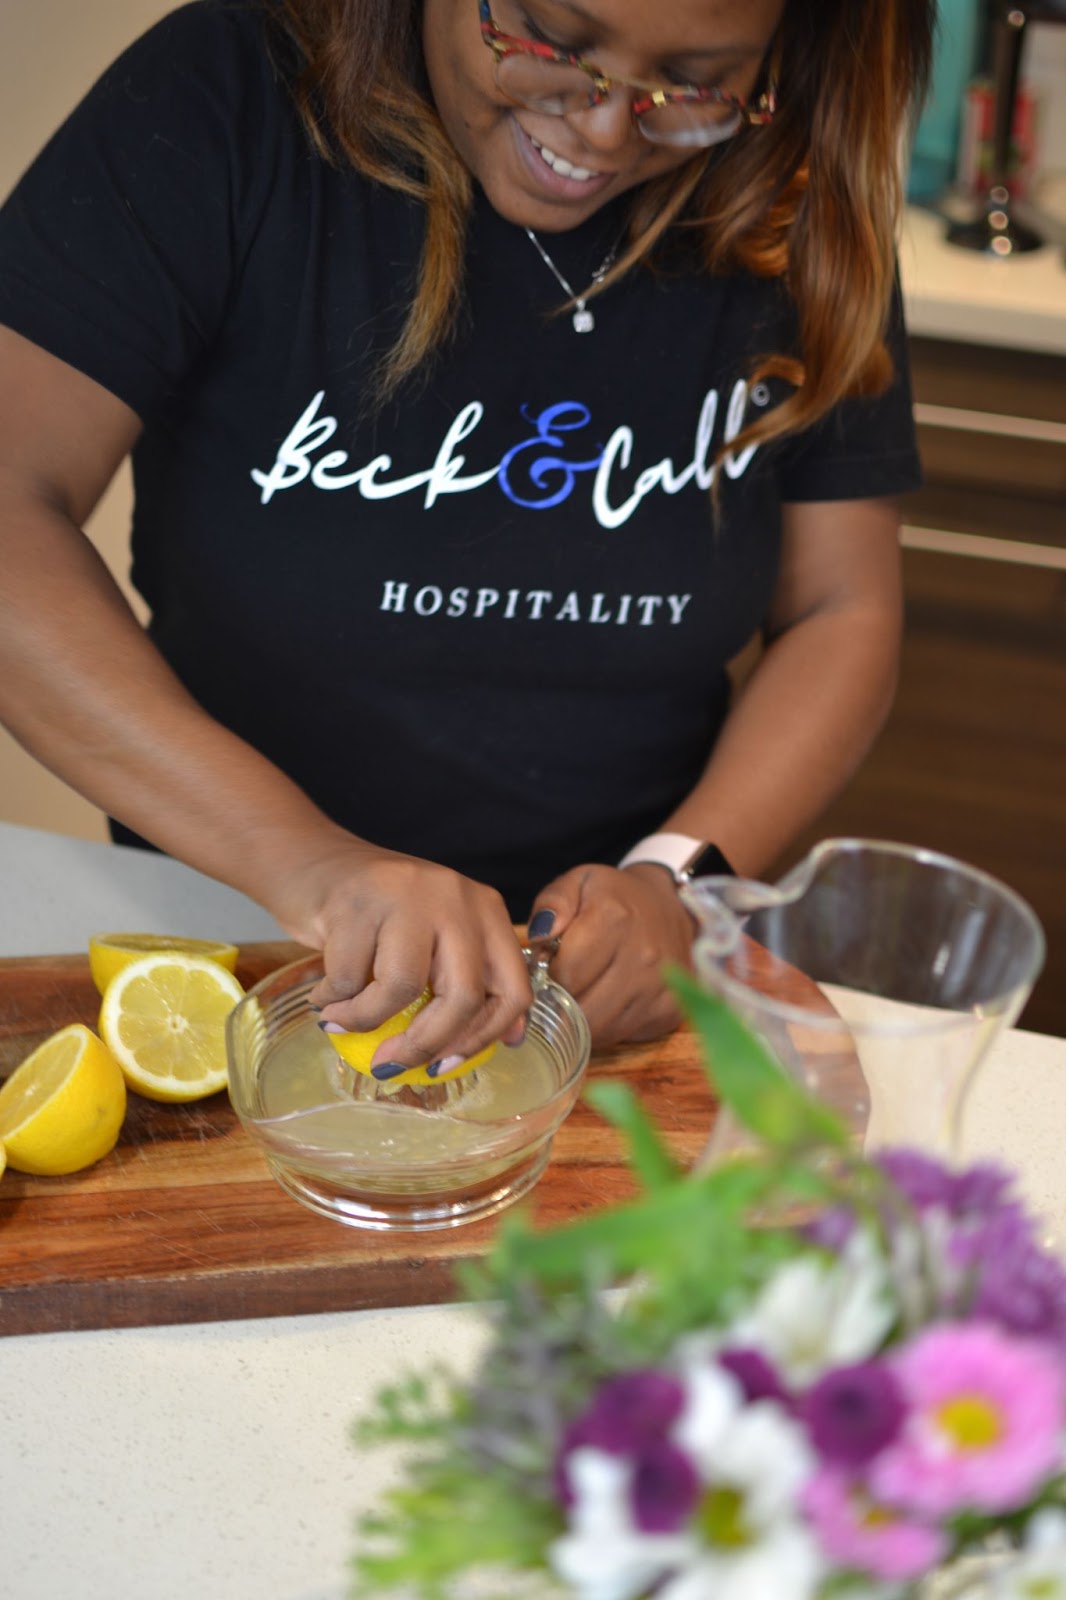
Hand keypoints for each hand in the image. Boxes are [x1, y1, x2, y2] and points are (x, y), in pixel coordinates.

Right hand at [276, 838, 531, 1073]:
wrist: (312, 865)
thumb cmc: (379, 915)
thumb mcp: (435, 938)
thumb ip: (471, 979)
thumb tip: (510, 1040)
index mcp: (486, 909)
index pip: (512, 989)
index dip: (483, 1038)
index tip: (446, 1064)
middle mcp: (454, 897)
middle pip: (463, 996)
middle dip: (425, 1044)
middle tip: (390, 1064)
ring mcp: (406, 894)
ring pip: (402, 988)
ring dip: (364, 1020)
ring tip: (341, 1022)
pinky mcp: (357, 902)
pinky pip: (350, 978)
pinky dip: (333, 1001)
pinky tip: (324, 996)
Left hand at [526, 863, 695, 1046]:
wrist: (668, 908)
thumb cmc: (614, 898)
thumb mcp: (579, 883)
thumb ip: (554, 902)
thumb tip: (540, 936)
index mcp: (616, 918)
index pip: (565, 973)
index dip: (544, 976)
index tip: (544, 968)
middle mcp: (644, 956)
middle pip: (581, 1008)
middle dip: (558, 1003)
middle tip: (554, 988)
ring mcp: (660, 987)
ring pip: (600, 1028)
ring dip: (578, 1020)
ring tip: (576, 995)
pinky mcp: (669, 1011)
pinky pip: (621, 1035)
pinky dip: (603, 1027)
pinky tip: (602, 1003)